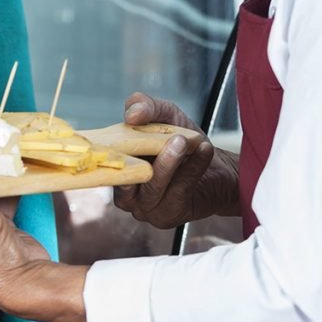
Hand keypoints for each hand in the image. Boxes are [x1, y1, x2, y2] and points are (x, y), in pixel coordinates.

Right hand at [113, 93, 240, 227]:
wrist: (217, 168)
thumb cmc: (182, 140)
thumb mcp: (164, 114)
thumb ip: (145, 106)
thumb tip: (131, 114)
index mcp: (116, 166)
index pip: (105, 160)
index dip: (112, 147)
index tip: (124, 129)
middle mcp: (125, 192)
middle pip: (127, 176)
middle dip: (142, 154)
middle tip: (169, 137)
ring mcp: (145, 207)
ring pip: (153, 186)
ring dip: (169, 162)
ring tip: (183, 141)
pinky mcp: (168, 215)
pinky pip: (178, 190)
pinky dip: (193, 168)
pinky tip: (205, 150)